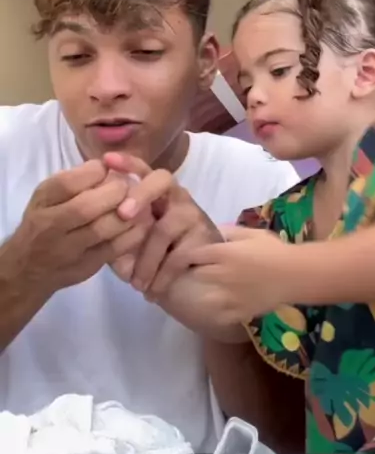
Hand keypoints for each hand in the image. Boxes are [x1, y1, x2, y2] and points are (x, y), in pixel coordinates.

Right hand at [8, 161, 153, 297]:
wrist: (29, 268)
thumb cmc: (42, 223)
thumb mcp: (46, 197)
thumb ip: (71, 181)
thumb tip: (104, 167)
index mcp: (42, 204)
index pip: (66, 184)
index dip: (93, 172)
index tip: (107, 168)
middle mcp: (52, 227)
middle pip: (85, 208)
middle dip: (114, 192)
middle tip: (128, 185)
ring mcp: (70, 250)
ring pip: (104, 229)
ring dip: (128, 212)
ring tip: (138, 201)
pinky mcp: (89, 266)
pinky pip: (116, 248)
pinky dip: (133, 232)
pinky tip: (141, 222)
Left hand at [104, 154, 221, 314]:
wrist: (189, 292)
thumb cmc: (153, 265)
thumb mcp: (126, 248)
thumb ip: (111, 231)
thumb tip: (90, 221)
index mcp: (155, 197)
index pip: (143, 171)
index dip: (127, 163)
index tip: (107, 161)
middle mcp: (176, 199)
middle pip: (162, 179)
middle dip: (141, 193)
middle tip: (123, 214)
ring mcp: (194, 217)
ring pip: (165, 226)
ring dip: (147, 258)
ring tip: (136, 283)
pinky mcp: (205, 240)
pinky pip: (178, 254)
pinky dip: (161, 275)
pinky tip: (153, 290)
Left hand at [187, 225, 290, 324]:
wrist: (295, 274)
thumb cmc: (275, 250)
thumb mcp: (252, 233)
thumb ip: (230, 231)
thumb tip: (214, 232)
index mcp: (223, 253)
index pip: (192, 255)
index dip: (185, 256)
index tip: (187, 258)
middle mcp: (221, 274)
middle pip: (196, 275)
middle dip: (195, 273)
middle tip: (198, 272)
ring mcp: (228, 295)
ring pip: (203, 297)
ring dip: (203, 293)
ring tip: (206, 292)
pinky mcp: (238, 310)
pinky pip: (219, 314)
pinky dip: (217, 311)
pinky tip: (220, 307)